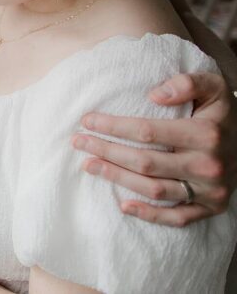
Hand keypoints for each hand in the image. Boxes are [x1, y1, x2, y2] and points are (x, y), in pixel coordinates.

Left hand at [73, 72, 234, 226]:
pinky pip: (178, 218)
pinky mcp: (212, 207)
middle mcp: (208, 165)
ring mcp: (210, 190)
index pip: (148, 132)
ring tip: (88, 165)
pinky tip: (123, 205)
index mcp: (206, 134)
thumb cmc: (220, 111)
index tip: (87, 121)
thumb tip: (154, 95)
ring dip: (117, 178)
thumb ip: (187, 82)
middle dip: (106, 151)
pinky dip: (150, 215)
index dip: (113, 126)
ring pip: (154, 189)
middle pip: (145, 162)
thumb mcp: (212, 86)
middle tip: (78, 142)